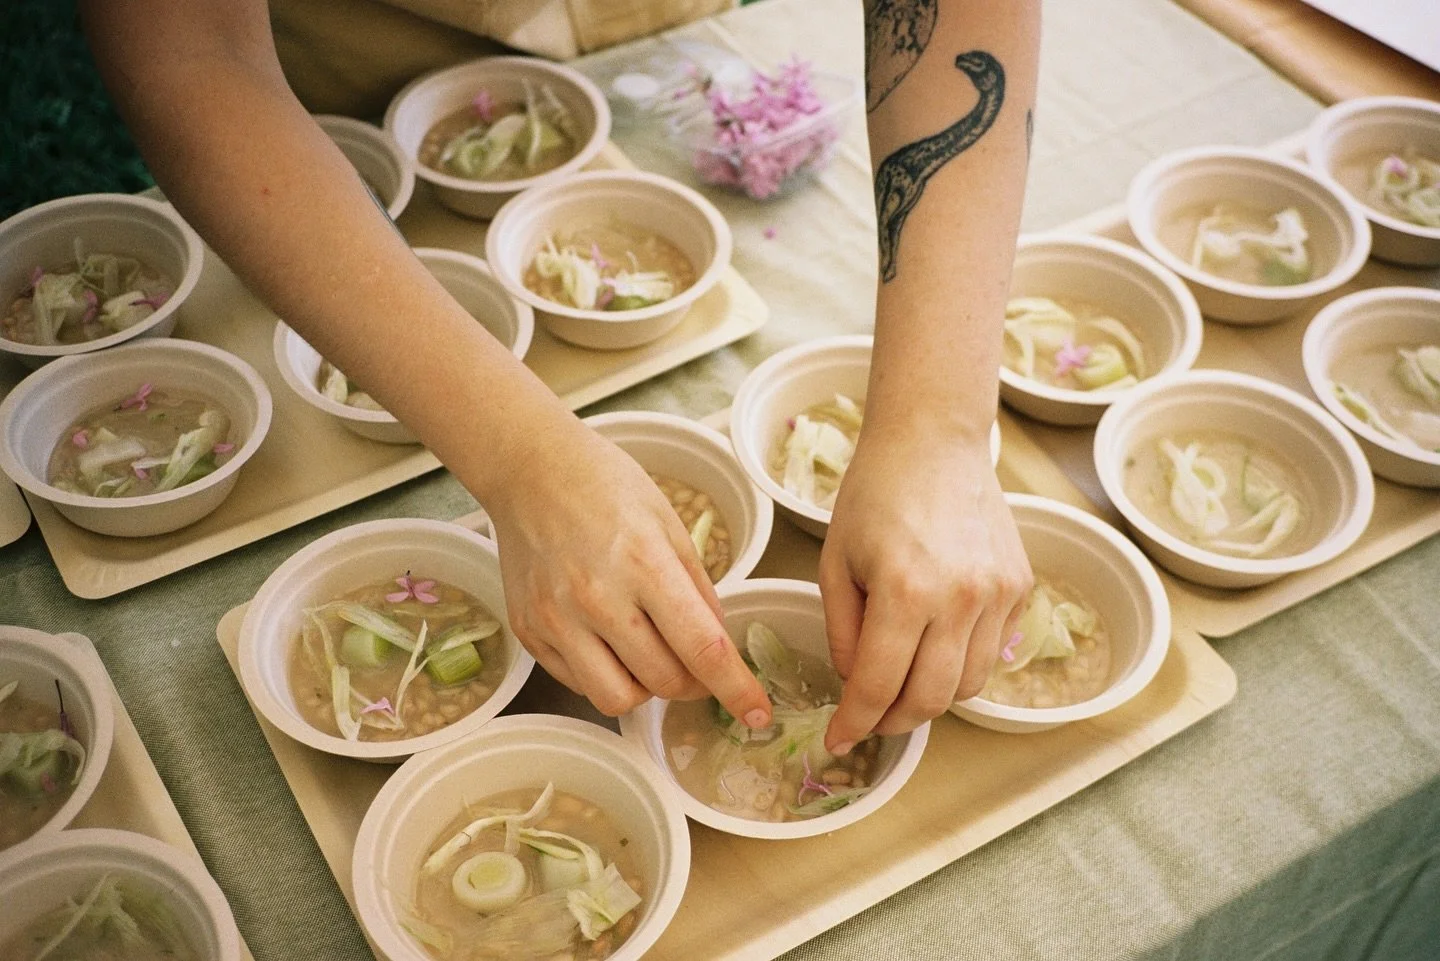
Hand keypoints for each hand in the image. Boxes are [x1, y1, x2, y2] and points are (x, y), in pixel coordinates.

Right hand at [485, 419, 771, 726]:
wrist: (529, 470)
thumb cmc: (605, 486)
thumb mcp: (669, 524)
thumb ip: (698, 589)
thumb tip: (719, 644)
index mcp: (644, 564)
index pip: (702, 648)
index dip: (736, 689)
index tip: (757, 713)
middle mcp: (597, 599)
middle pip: (664, 682)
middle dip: (692, 682)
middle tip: (694, 660)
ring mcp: (556, 620)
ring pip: (618, 699)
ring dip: (646, 688)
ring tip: (647, 652)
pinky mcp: (528, 633)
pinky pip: (578, 684)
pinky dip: (604, 675)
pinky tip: (608, 641)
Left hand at [818, 428, 1031, 751]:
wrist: (934, 441)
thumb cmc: (874, 495)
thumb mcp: (836, 564)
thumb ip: (845, 634)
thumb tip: (858, 686)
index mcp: (904, 593)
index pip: (880, 687)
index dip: (855, 723)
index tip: (838, 740)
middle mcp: (960, 599)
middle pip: (931, 700)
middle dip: (894, 722)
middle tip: (870, 719)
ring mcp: (997, 595)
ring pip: (969, 686)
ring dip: (932, 698)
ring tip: (902, 681)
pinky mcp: (1019, 587)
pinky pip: (993, 651)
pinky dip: (962, 662)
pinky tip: (935, 642)